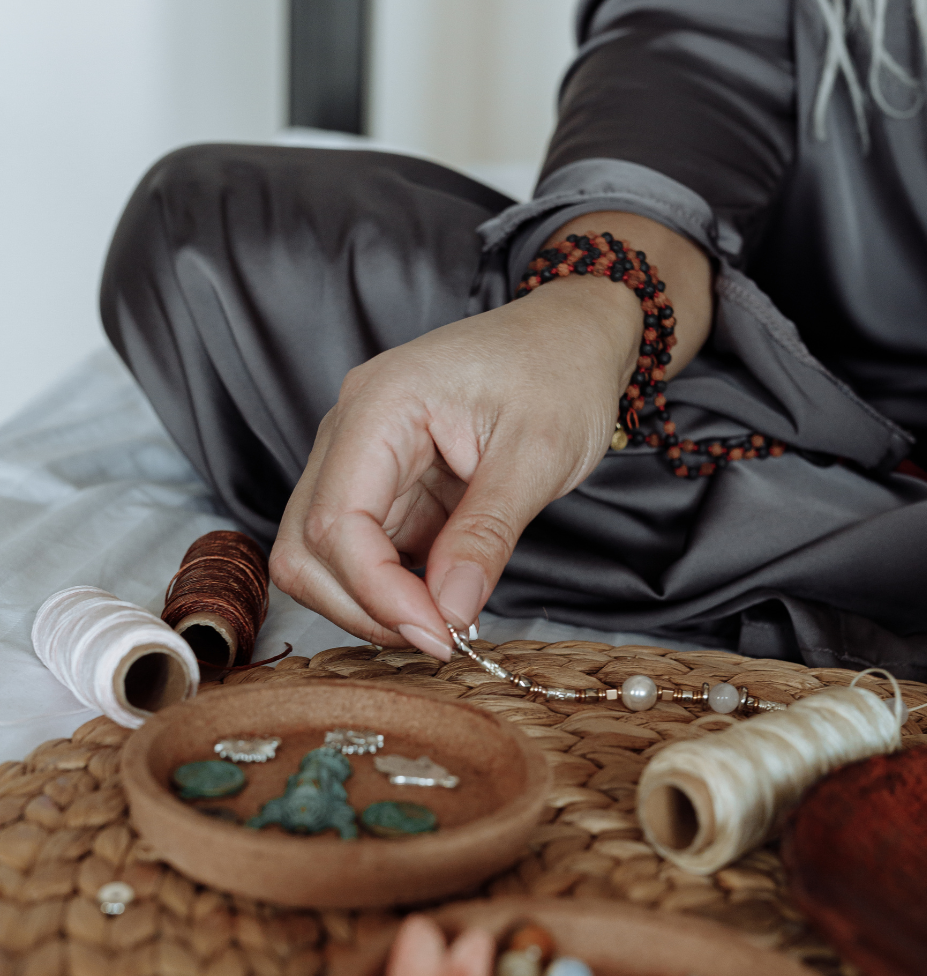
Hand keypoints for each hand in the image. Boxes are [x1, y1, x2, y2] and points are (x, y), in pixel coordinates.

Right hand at [269, 214, 710, 658]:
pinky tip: (443, 599)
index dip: (377, 593)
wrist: (571, 338)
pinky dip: (391, 591)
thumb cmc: (559, 372)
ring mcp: (360, 462)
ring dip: (373, 604)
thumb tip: (448, 613)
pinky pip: (361, 554)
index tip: (439, 635)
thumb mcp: (539, 455)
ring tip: (447, 620)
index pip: (336, 522)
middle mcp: (351, 432)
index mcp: (380, 405)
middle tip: (442, 637)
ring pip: (322, 559)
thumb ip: (487, 535)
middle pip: (306, 547)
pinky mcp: (383, 489)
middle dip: (363, 607)